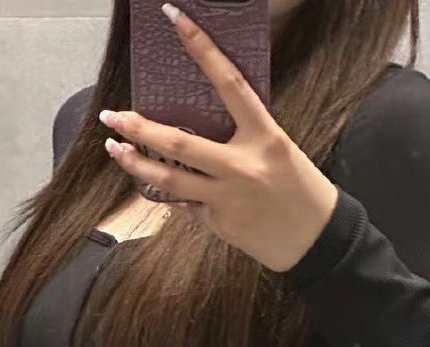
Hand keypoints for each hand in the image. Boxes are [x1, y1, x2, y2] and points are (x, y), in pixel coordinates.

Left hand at [97, 3, 338, 272]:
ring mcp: (227, 198)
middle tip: (112, 116)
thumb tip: (205, 124)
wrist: (317, 242)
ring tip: (114, 149)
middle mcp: (242, 166)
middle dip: (138, 128)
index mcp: (265, 137)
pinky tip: (158, 185)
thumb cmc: (301, 191)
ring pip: (169, 179)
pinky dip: (171, 194)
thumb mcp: (280, 151)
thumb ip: (246, 136)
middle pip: (178, 143)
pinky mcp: (218, 224)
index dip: (202, 48)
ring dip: (135, 163)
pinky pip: (185, 204)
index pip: (229, 83)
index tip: (176, 19)